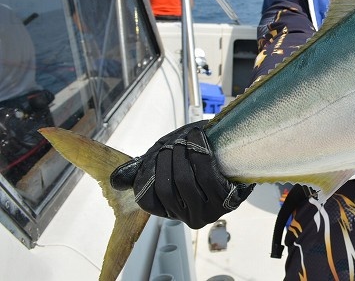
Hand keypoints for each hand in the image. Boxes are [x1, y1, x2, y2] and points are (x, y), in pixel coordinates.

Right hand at [110, 121, 252, 228]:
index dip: (147, 173)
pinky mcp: (227, 201)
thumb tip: (117, 180)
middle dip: (166, 159)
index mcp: (172, 211)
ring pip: (184, 181)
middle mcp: (189, 218)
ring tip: (186, 138)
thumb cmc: (198, 159)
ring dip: (183, 153)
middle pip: (165, 187)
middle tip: (174, 142)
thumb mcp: (166, 161)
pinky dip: (200, 152)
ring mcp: (208, 211)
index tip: (157, 153)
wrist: (234, 152)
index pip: (147, 199)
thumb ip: (143, 170)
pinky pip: (207, 176)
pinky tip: (198, 138)